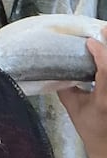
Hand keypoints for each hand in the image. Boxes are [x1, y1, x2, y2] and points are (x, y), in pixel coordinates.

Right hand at [58, 35, 106, 157]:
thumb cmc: (90, 129)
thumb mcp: (74, 109)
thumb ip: (66, 88)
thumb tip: (55, 67)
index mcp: (103, 99)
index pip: (106, 72)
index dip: (100, 53)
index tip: (89, 42)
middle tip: (103, 28)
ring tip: (104, 34)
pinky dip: (106, 63)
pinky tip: (103, 54)